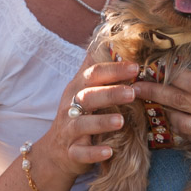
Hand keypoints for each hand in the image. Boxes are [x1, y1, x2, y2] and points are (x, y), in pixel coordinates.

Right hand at [41, 54, 138, 177]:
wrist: (54, 152)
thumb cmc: (76, 115)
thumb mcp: (82, 89)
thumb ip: (95, 68)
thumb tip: (108, 38)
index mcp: (77, 88)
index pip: (93, 74)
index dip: (113, 69)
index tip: (136, 67)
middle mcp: (70, 107)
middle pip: (88, 96)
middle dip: (110, 93)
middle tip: (132, 92)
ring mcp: (69, 130)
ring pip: (83, 124)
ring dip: (102, 122)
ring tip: (121, 121)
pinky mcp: (71, 152)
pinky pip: (81, 153)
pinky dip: (94, 153)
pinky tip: (108, 152)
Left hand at [133, 43, 190, 161]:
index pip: (189, 82)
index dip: (170, 76)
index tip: (156, 70)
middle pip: (178, 102)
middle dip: (153, 93)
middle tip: (135, 88)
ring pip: (180, 123)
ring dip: (166, 112)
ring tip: (155, 103)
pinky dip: (183, 129)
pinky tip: (178, 119)